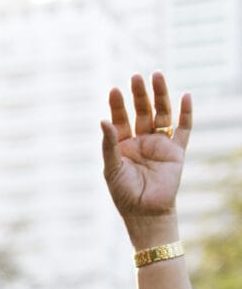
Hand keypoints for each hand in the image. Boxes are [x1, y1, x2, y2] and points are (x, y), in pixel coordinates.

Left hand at [101, 72, 187, 238]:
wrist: (146, 212)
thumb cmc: (124, 193)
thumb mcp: (112, 168)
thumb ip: (109, 145)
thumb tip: (103, 121)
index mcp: (122, 145)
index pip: (120, 119)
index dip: (117, 104)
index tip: (114, 89)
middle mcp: (141, 141)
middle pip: (141, 111)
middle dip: (139, 94)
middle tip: (136, 76)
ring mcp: (160, 144)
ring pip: (162, 114)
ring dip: (160, 95)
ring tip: (157, 76)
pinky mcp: (177, 151)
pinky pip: (184, 128)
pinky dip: (186, 113)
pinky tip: (186, 96)